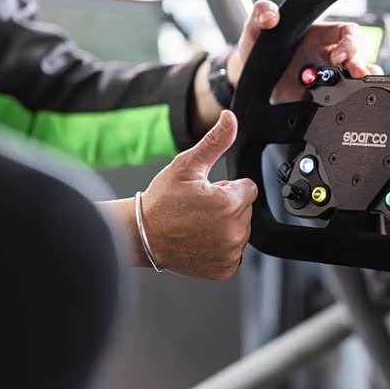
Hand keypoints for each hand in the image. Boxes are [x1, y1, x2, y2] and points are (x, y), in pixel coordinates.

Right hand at [136, 110, 256, 279]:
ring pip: (241, 230)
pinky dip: (221, 247)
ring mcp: (230, 252)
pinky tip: (200, 240)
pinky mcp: (224, 269)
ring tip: (198, 223)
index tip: (208, 193)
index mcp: (229, 204)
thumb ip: (215, 141)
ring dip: (225, 226)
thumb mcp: (187, 165)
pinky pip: (233, 252)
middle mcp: (234, 231)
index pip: (248, 189)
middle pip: (245, 210)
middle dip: (227, 206)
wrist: (141, 236)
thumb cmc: (161, 202)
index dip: (228, 188)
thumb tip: (230, 119)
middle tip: (200, 208)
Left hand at [227, 0, 383, 102]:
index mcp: (319, 36)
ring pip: (355, 80)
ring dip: (362, 82)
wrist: (247, 80)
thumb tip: (271, 16)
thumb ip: (261, 12)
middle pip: (357, 58)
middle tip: (355, 72)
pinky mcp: (319, 99)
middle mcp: (326, 58)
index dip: (349, 41)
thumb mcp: (256, 27)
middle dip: (361, 65)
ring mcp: (325, 80)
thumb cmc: (257, 48)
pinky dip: (348, 100)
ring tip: (360, 86)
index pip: (347, 32)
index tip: (336, 53)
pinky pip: (340, 99)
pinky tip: (345, 102)